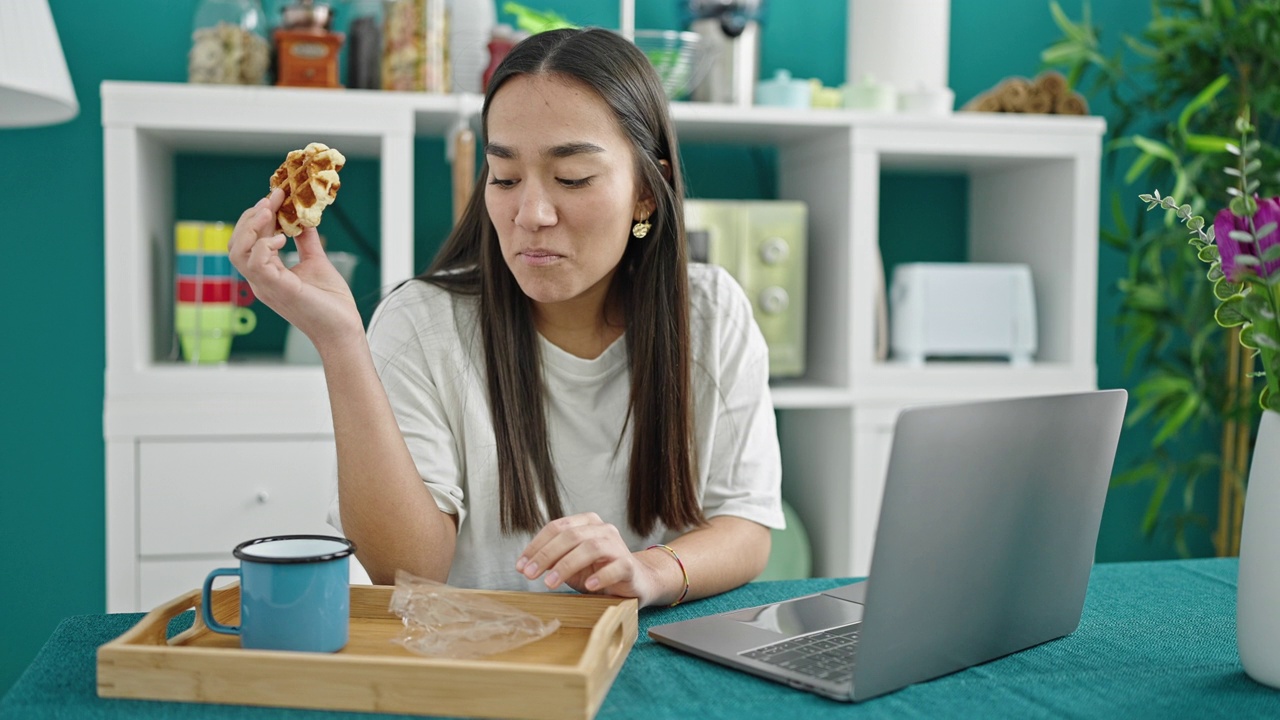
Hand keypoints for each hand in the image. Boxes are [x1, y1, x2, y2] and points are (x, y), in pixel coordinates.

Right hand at [228, 188, 363, 348]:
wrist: (343, 328)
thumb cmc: (330, 302)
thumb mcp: (316, 262)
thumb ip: (306, 241)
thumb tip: (304, 217)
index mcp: (267, 273)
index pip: (248, 240)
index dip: (258, 215)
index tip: (276, 195)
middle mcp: (261, 280)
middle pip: (236, 243)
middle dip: (251, 216)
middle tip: (272, 198)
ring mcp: (266, 286)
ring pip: (237, 252)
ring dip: (251, 227)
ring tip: (270, 212)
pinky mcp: (278, 289)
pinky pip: (256, 264)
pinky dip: (264, 246)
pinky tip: (282, 239)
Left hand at [516, 513, 664, 605]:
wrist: (634, 582)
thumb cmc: (598, 571)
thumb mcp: (570, 565)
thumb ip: (552, 560)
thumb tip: (527, 564)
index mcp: (586, 523)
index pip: (556, 528)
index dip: (536, 546)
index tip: (520, 565)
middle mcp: (602, 529)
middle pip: (570, 536)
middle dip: (546, 555)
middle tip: (530, 574)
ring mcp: (617, 545)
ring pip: (590, 548)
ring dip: (566, 565)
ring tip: (550, 583)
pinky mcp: (629, 564)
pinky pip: (615, 567)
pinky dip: (600, 576)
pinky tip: (588, 586)